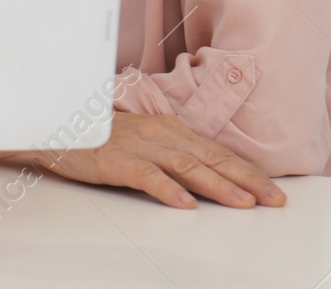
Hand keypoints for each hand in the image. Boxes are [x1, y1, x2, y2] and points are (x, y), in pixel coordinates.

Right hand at [27, 111, 284, 208]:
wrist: (55, 125)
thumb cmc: (98, 136)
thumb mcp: (141, 138)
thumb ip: (170, 151)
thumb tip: (203, 175)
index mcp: (168, 128)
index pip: (216, 151)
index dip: (246, 170)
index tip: (272, 188)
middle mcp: (159, 134)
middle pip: (211, 158)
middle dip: (247, 179)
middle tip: (275, 199)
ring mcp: (139, 147)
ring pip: (187, 167)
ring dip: (218, 185)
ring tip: (243, 203)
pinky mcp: (116, 160)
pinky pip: (147, 176)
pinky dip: (167, 189)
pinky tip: (185, 204)